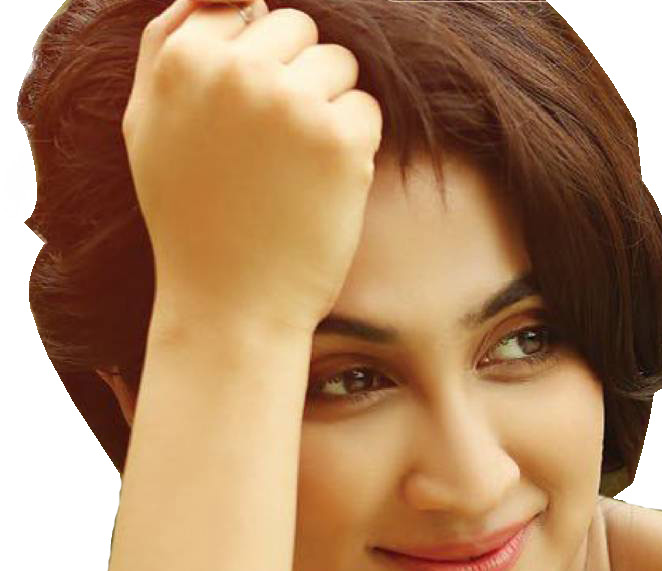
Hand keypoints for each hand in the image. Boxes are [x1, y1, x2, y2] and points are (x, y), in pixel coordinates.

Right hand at [122, 0, 383, 334]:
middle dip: (299, 76)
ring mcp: (292, 103)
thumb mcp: (149, 123)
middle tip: (277, 147)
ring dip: (331, 108)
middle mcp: (237, 70)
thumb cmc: (190, 220)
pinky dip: (356, 144)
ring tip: (298, 167)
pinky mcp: (341, 141)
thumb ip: (169, 44)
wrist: (231, 305)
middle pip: (300, 29)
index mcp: (184, 58)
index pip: (245, 5)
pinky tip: (323, 185)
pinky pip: (367, 109)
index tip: (252, 114)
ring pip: (340, 64)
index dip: (258, 58)